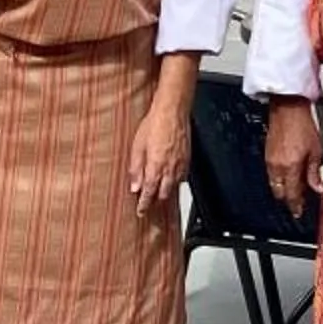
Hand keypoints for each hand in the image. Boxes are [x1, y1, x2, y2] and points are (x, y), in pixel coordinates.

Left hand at [126, 89, 192, 206]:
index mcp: (155, 168)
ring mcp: (181, 164)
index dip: (144, 204)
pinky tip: (171, 179)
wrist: (172, 112)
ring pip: (174, 187)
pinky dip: (175, 182)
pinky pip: (182, 176)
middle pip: (163, 194)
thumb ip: (136, 169)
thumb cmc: (154, 124)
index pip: (149, 193)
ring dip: (166, 192)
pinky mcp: (188, 158)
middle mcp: (170, 169)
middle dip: (156, 201)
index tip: (141, 211)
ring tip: (159, 194)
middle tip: (149, 205)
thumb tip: (134, 185)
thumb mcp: (137, 147)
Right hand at [264, 98, 322, 217]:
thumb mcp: (316, 151)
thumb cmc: (303, 126)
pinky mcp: (267, 155)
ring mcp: (270, 161)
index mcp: (291, 167)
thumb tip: (319, 188)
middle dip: (289, 199)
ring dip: (284, 189)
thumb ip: (315, 173)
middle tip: (299, 202)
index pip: (291, 195)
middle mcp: (278, 167)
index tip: (298, 212)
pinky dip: (279, 179)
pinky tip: (289, 174)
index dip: (295, 206)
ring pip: (274, 184)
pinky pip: (272, 174)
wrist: (288, 110)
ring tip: (296, 188)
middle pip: (280, 193)